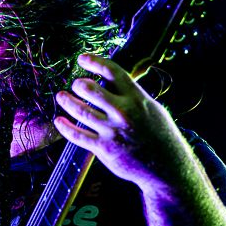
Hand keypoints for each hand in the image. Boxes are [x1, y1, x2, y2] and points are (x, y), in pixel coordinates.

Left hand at [54, 53, 183, 193]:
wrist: (166, 167)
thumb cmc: (160, 136)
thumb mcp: (152, 108)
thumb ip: (132, 95)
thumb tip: (113, 82)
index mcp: (137, 98)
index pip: (112, 71)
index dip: (94, 61)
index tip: (82, 58)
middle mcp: (123, 112)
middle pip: (91, 89)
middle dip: (79, 84)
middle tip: (75, 84)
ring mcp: (112, 131)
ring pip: (81, 111)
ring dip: (67, 101)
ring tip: (61, 96)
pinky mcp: (104, 149)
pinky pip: (78, 136)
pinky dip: (65, 127)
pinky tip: (59, 121)